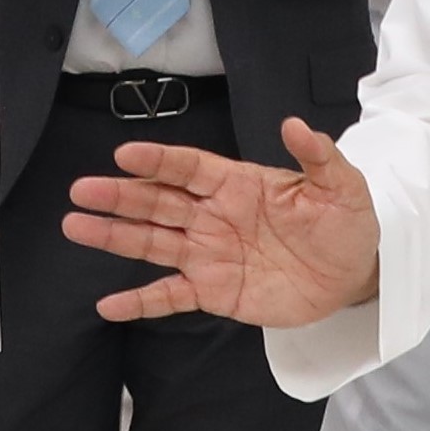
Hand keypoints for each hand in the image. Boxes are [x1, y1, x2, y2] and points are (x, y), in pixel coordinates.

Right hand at [61, 120, 380, 327]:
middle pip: (158, 202)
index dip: (159, 161)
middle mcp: (212, 215)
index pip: (189, 168)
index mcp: (237, 184)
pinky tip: (108, 306)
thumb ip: (318, 157)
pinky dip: (140, 302)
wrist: (353, 275)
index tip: (125, 154)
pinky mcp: (213, 291)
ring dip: (114, 236)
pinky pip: (169, 296)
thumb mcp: (343, 187)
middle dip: (120, 196)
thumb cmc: (345, 224)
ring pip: (152, 242)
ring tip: (75, 227)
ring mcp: (208, 254)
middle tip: (82, 190)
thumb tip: (295, 124)